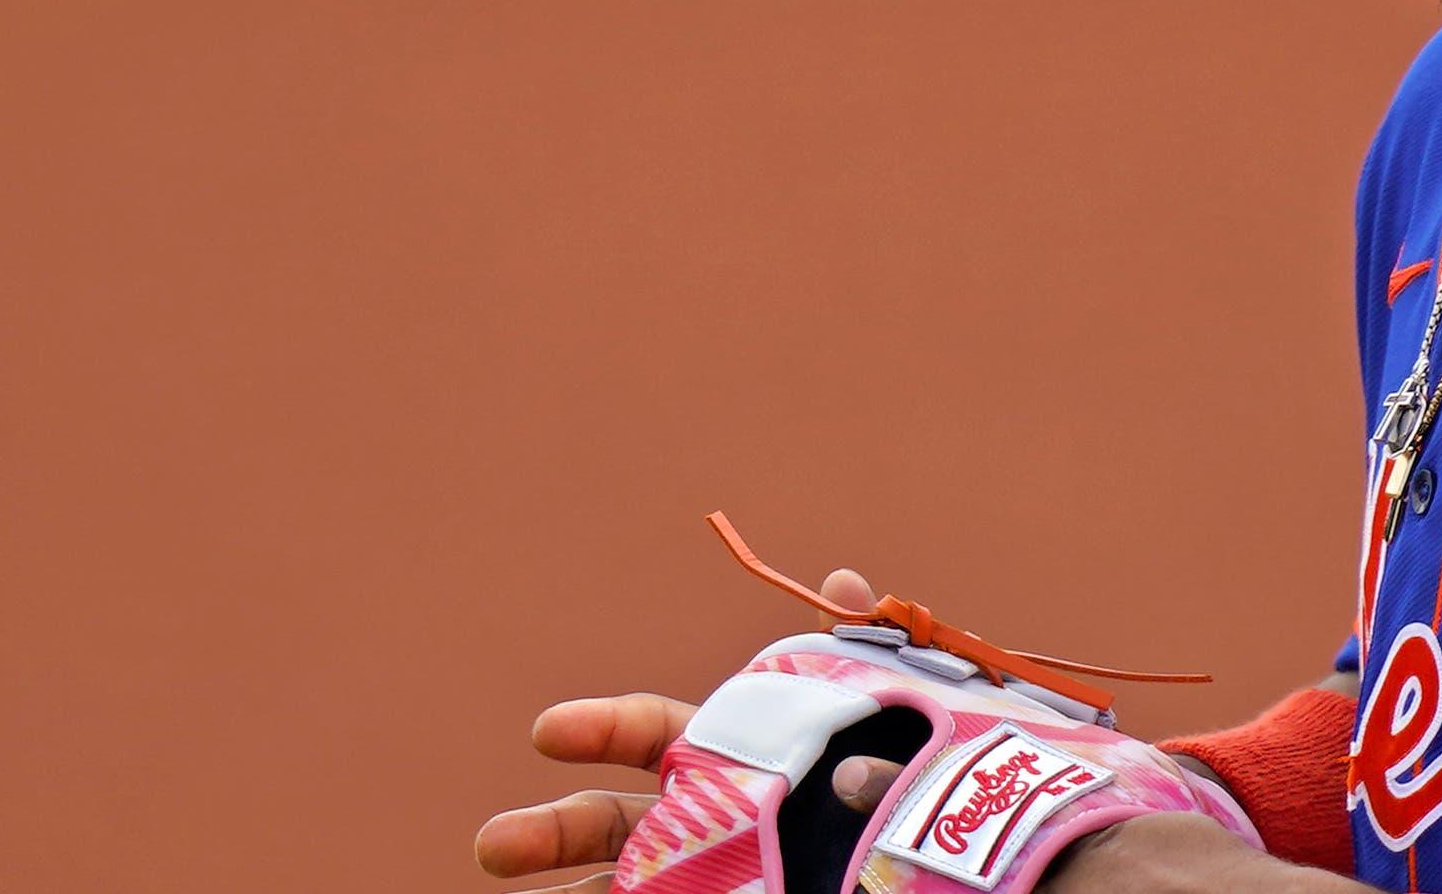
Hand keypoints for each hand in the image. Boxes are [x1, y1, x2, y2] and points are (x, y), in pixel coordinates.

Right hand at [475, 568, 909, 883]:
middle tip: (493, 846)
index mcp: (729, 751)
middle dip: (549, 831)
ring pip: (617, 889)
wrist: (947, 864)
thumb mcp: (888, 708)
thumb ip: (855, 655)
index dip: (597, 726)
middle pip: (607, 823)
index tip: (547, 731)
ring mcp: (710, 878)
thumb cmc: (906, 775)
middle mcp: (704, 819)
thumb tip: (843, 579)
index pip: (647, 729)